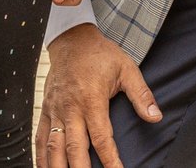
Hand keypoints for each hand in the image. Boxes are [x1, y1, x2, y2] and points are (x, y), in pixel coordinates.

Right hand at [37, 24, 160, 167]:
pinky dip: (40, 156)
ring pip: (53, 147)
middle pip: (74, 149)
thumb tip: (156, 116)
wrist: (72, 39)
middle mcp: (70, 109)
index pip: (102, 138)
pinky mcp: (45, 109)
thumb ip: (141, 95)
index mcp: (91, 100)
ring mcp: (55, 110)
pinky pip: (39, 137)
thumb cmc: (101, 55)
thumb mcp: (126, 69)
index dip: (110, 160)